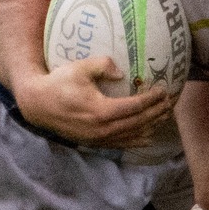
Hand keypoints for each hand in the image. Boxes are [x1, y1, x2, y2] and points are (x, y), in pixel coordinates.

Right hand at [15, 55, 172, 146]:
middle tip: (170, 102)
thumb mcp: (79, 68)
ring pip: (133, 135)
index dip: (152, 99)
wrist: (38, 106)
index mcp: (101, 111)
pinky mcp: (94, 143)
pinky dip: (138, 139)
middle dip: (157, 112)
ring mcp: (99, 139)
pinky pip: (122, 144)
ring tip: (164, 116)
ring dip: (151, 126)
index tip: (163, 90)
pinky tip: (149, 135)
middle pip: (138, 123)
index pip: (135, 107)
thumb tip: (122, 72)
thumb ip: (103, 65)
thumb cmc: (59, 83)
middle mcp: (103, 129)